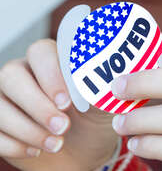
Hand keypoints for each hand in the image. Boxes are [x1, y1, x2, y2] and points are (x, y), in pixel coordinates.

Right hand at [0, 39, 117, 170]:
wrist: (84, 152)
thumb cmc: (95, 120)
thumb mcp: (106, 104)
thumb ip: (103, 87)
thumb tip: (109, 77)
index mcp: (53, 60)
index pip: (40, 51)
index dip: (50, 75)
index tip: (68, 102)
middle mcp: (25, 74)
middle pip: (12, 75)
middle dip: (38, 104)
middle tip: (63, 126)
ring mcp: (6, 98)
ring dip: (28, 129)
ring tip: (57, 143)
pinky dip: (15, 145)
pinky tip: (38, 150)